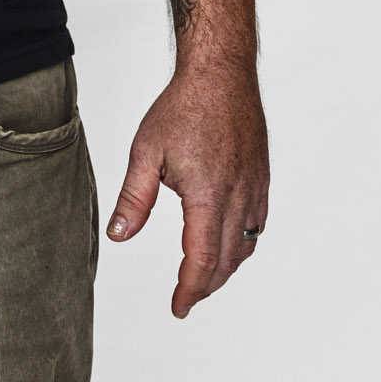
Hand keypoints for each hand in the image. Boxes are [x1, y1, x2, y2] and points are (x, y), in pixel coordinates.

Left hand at [105, 66, 268, 317]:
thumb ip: (134, 199)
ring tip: (204, 277)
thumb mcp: (146, 153)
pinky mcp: (261, 177)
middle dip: (206, 285)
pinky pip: (257, 223)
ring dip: (226, 267)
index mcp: (208, 195)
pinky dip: (243, 243)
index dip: (190, 289)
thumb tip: (118, 235)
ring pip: (246, 244)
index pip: (201, 259)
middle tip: (187, 298)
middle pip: (226, 260)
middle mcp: (238, 196)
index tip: (178, 307)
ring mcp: (255, 187)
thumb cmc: (184, 107)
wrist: (221, 74)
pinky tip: (228, 242)